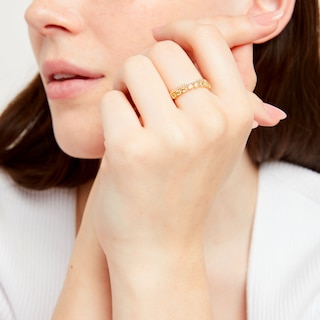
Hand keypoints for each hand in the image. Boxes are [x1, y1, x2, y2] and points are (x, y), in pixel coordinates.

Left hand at [92, 13, 284, 319]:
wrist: (158, 245)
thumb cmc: (181, 189)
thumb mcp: (217, 141)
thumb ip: (220, 94)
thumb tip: (214, 43)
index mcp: (236, 114)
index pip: (208, 39)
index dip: (181, 30)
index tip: (163, 36)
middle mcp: (211, 121)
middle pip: (164, 50)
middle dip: (148, 70)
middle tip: (146, 104)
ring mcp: (174, 136)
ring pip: (135, 68)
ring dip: (127, 89)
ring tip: (135, 121)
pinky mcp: (133, 150)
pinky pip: (112, 100)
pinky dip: (112, 116)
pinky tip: (122, 142)